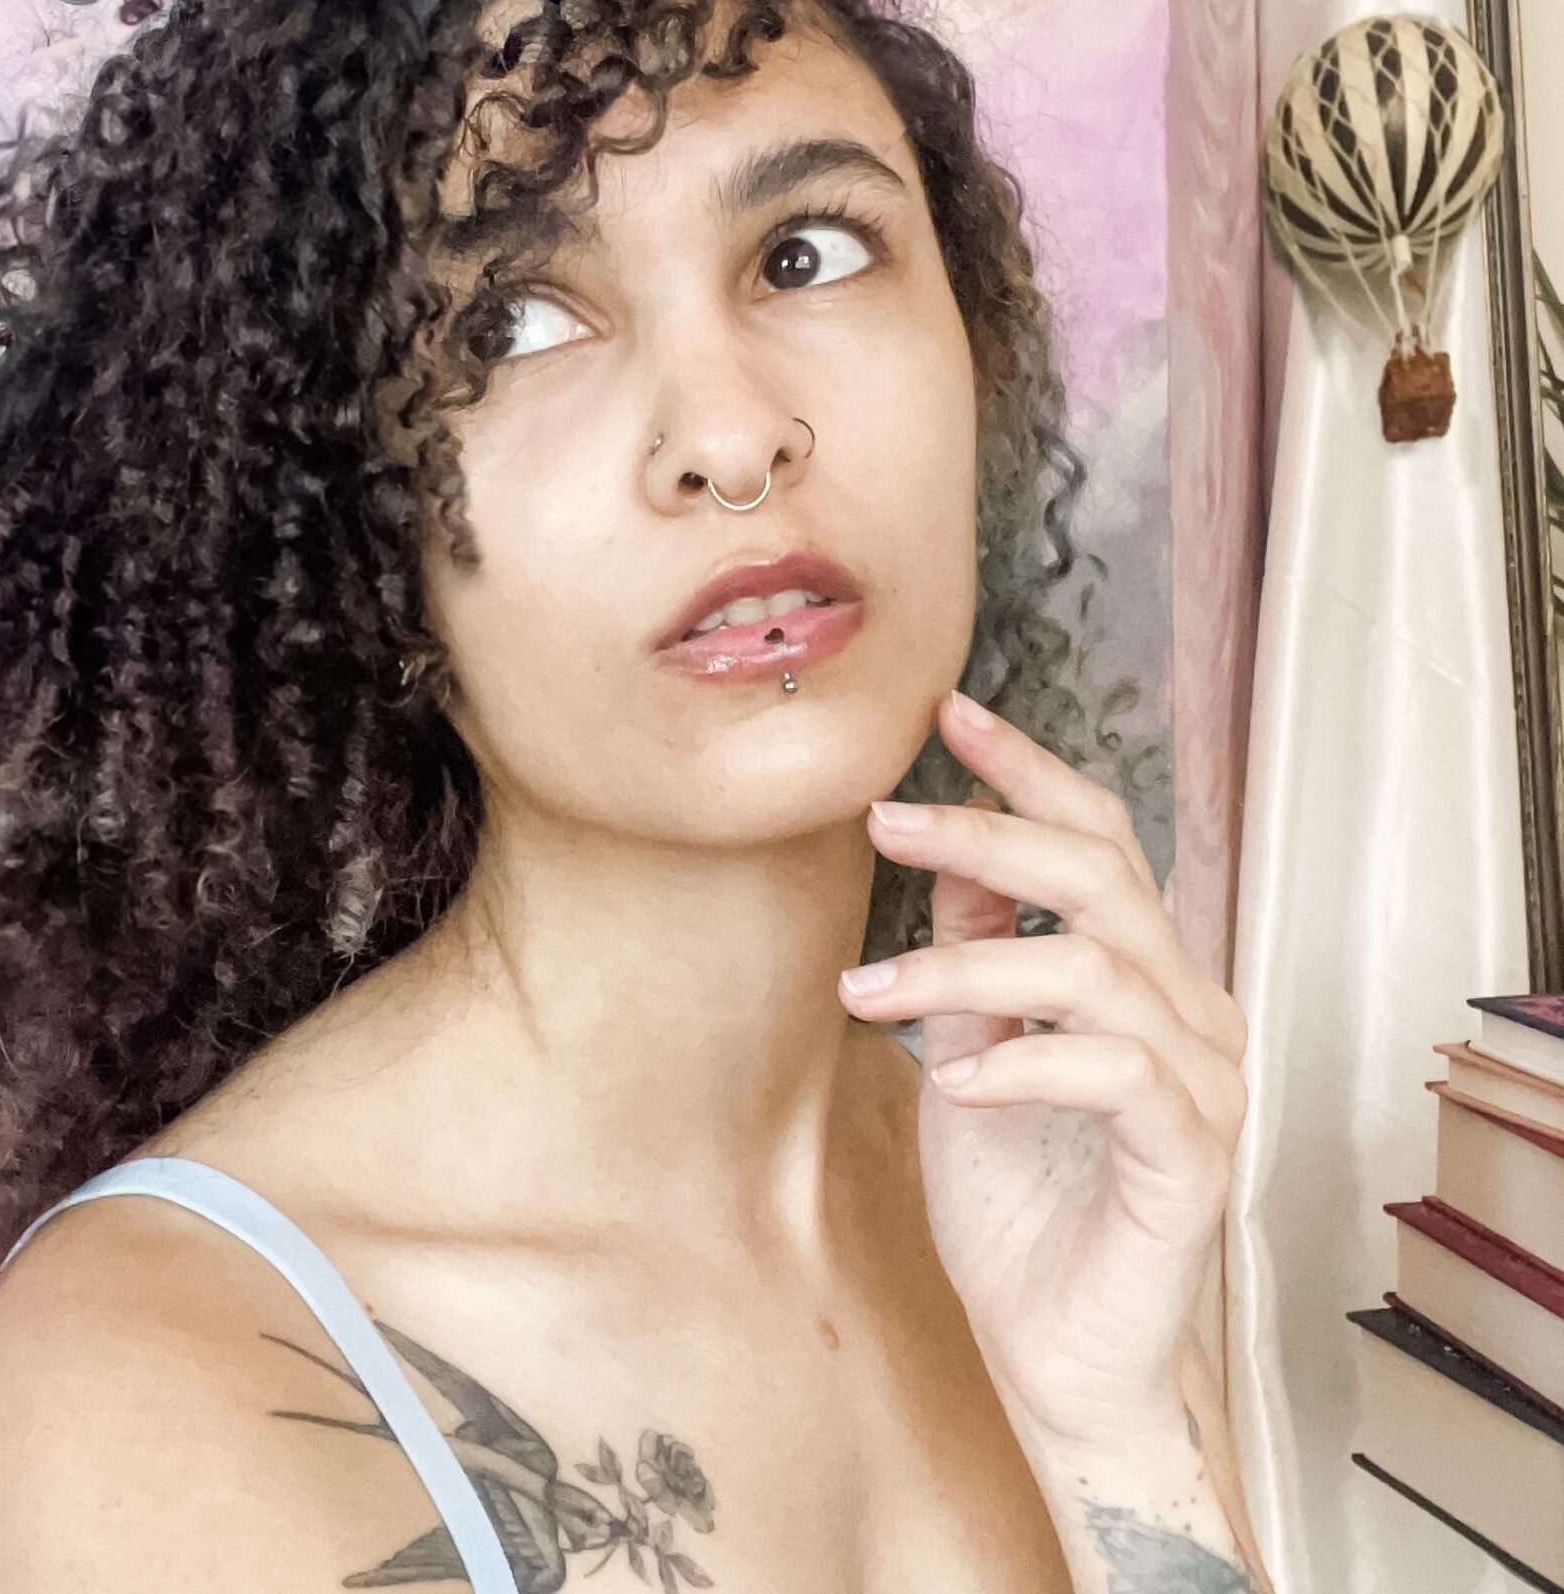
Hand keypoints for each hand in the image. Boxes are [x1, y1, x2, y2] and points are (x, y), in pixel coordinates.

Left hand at [838, 690, 1249, 1456]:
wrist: (1054, 1353)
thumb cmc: (1015, 1206)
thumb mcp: (969, 1051)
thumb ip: (971, 955)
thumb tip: (940, 847)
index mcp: (1141, 974)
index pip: (1098, 840)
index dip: (1029, 772)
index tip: (948, 713)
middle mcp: (1188, 1010)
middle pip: (1104, 879)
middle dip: (991, 834)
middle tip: (886, 820)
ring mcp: (1201, 1081)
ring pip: (1093, 970)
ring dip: (964, 971)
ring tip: (866, 994)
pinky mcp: (1192, 1156)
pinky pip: (1114, 1075)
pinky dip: (1024, 1064)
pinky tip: (952, 1081)